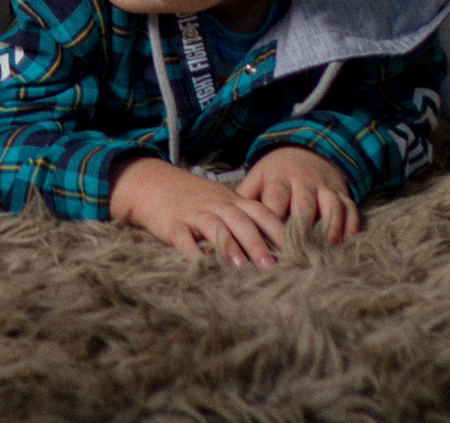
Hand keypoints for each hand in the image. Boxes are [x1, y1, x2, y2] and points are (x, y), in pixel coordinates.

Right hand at [111, 156, 285, 266]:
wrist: (152, 183)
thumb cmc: (194, 199)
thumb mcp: (222, 203)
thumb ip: (245, 220)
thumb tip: (277, 249)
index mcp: (232, 201)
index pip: (261, 212)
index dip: (278, 229)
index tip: (297, 249)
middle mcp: (216, 205)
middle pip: (241, 221)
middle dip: (257, 243)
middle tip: (271, 266)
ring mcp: (194, 213)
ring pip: (214, 227)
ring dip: (227, 245)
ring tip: (239, 266)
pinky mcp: (172, 223)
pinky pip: (182, 236)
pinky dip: (190, 250)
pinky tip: (198, 265)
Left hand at [238, 146, 359, 245]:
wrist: (307, 149)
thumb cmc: (277, 173)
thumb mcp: (259, 177)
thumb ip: (246, 197)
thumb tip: (227, 222)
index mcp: (279, 178)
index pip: (276, 199)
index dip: (273, 220)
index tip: (269, 243)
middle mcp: (303, 181)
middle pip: (303, 204)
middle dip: (301, 227)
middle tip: (297, 254)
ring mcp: (324, 186)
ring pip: (330, 205)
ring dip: (329, 225)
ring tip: (326, 246)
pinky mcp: (341, 191)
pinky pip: (349, 205)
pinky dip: (351, 222)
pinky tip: (348, 240)